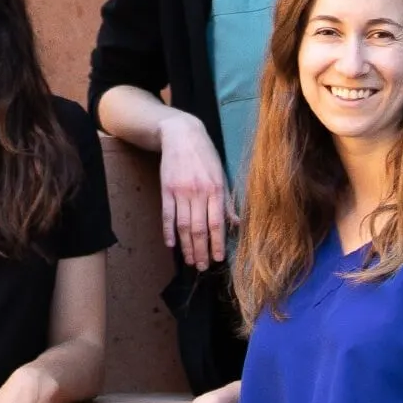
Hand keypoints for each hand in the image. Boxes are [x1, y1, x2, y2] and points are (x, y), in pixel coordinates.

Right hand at [157, 115, 235, 270]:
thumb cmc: (205, 155)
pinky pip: (167, 215)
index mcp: (216, 189)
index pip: (217, 223)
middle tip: (202, 266)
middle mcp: (198, 192)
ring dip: (186, 246)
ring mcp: (180, 192)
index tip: (218, 258)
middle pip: (199, 228)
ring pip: (183, 225)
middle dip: (201, 250)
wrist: (181, 135)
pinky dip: (168, 231)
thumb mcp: (222, 174)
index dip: (217, 243)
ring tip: (189, 260)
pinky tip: (170, 244)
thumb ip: (227, 201)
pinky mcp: (166, 190)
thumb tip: (237, 224)